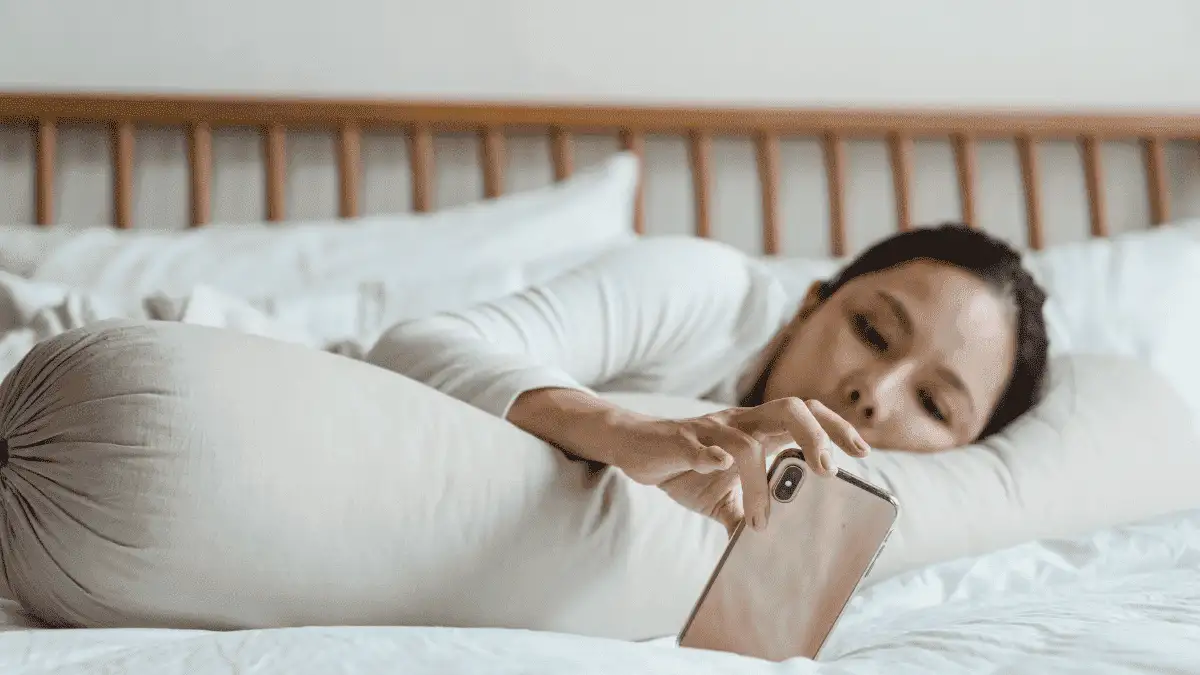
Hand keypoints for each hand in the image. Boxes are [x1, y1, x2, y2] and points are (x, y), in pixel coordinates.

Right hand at [610, 397, 869, 531]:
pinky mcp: (679, 441)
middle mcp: (740, 423)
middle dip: (815, 435)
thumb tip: (765, 553)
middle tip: (829, 471)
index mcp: (757, 431)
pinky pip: (699, 445)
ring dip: (760, 479)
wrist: (634, 448)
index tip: (863, 453)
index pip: (806, 416)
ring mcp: (710, 430)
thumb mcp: (721, 498)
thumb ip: (746, 515)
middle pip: (789, 409)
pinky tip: (716, 469)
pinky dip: (710, 456)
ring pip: (745, 440)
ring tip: (766, 518)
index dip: (836, 428)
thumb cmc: (684, 467)